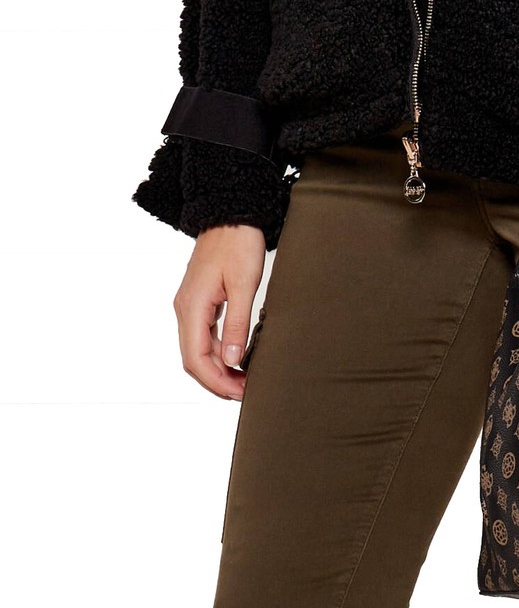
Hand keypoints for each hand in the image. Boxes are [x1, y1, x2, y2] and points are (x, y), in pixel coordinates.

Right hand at [173, 224, 264, 400]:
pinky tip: (236, 356)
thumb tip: (232, 359)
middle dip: (217, 380)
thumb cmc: (238, 242)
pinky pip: (203, 335)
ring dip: (218, 368)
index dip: (216, 382)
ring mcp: (190, 305)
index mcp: (192, 307)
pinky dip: (218, 351)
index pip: (196, 359)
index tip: (239, 393)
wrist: (230, 214)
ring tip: (244, 379)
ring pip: (198, 349)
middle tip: (245, 392)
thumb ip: (237, 323)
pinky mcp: (200, 301)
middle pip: (193, 359)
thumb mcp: (244, 283)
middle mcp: (185, 309)